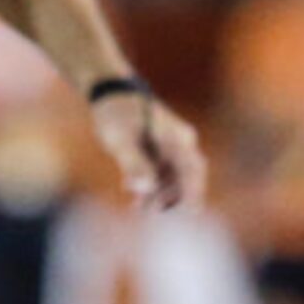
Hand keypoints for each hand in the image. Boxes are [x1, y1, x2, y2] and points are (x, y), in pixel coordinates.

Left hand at [89, 86, 207, 210]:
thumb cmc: (115, 114)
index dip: (194, 192)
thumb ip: (133, 164)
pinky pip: (163, 169)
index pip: (192, 170)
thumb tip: (146, 189)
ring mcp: (171, 143)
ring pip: (172, 174)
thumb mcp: (120, 141)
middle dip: (172, 196)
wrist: (109, 91)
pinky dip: (151, 182)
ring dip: (159, 192)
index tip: (193, 212)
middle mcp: (179, 140)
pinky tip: (132, 193)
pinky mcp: (160, 145)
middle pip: (185, 175)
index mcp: (175, 138)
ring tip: (138, 208)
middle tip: (152, 212)